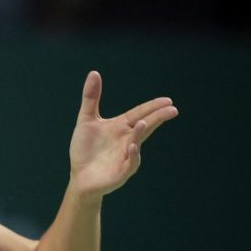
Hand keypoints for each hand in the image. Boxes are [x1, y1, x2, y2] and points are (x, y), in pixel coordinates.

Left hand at [68, 71, 177, 200]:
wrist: (79, 177)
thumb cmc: (84, 150)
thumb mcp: (86, 120)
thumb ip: (91, 98)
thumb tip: (94, 73)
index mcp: (121, 127)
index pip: (139, 113)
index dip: (152, 107)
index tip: (167, 100)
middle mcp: (127, 140)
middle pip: (145, 126)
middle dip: (157, 118)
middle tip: (172, 109)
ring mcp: (125, 156)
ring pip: (136, 143)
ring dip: (140, 134)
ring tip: (143, 123)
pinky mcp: (121, 172)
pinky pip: (130, 163)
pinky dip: (132, 155)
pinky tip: (132, 147)